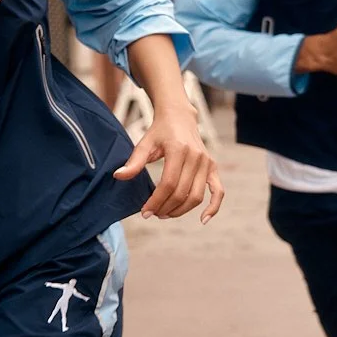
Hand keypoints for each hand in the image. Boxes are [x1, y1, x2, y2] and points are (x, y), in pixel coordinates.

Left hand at [113, 103, 224, 224]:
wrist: (179, 117)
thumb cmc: (159, 131)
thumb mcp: (145, 143)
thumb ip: (134, 162)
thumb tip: (118, 176)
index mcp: (179, 150)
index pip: (168, 184)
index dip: (156, 201)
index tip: (145, 211)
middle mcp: (196, 156)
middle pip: (182, 193)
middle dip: (165, 208)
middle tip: (152, 214)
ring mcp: (207, 163)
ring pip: (196, 196)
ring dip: (180, 210)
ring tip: (165, 214)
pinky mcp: (213, 167)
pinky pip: (218, 191)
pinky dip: (213, 207)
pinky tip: (203, 220)